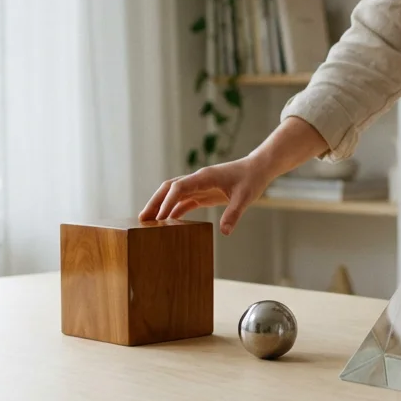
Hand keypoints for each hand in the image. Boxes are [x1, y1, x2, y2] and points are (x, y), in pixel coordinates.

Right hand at [139, 156, 272, 235]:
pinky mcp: (203, 193)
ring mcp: (199, 186)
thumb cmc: (252, 179)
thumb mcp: (245, 197)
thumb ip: (234, 213)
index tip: (159, 217)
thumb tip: (225, 232)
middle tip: (142, 218)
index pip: (179, 187)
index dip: (167, 202)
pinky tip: (166, 223)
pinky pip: (184, 201)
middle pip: (169, 188)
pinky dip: (173, 210)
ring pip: (173, 194)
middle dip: (154, 202)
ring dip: (160, 206)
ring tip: (148, 223)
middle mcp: (197, 179)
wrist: (258, 169)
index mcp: (204, 177)